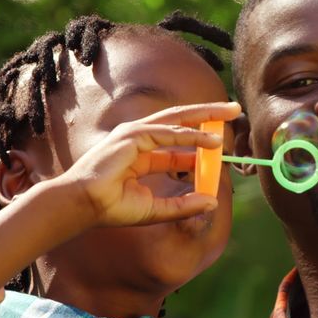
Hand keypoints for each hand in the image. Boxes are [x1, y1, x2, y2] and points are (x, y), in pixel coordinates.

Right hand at [66, 102, 240, 226]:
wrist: (84, 206)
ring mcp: (136, 134)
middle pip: (181, 120)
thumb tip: (213, 203)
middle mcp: (140, 139)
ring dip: (206, 115)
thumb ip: (183, 205)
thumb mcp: (156, 208)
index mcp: (143, 154)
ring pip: (178, 119)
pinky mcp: (133, 136)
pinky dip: (191, 135)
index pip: (178, 144)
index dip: (202, 143)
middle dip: (209, 114)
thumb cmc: (112, 208)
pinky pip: (168, 133)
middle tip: (233, 109)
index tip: (224, 145)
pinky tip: (211, 139)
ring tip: (230, 113)